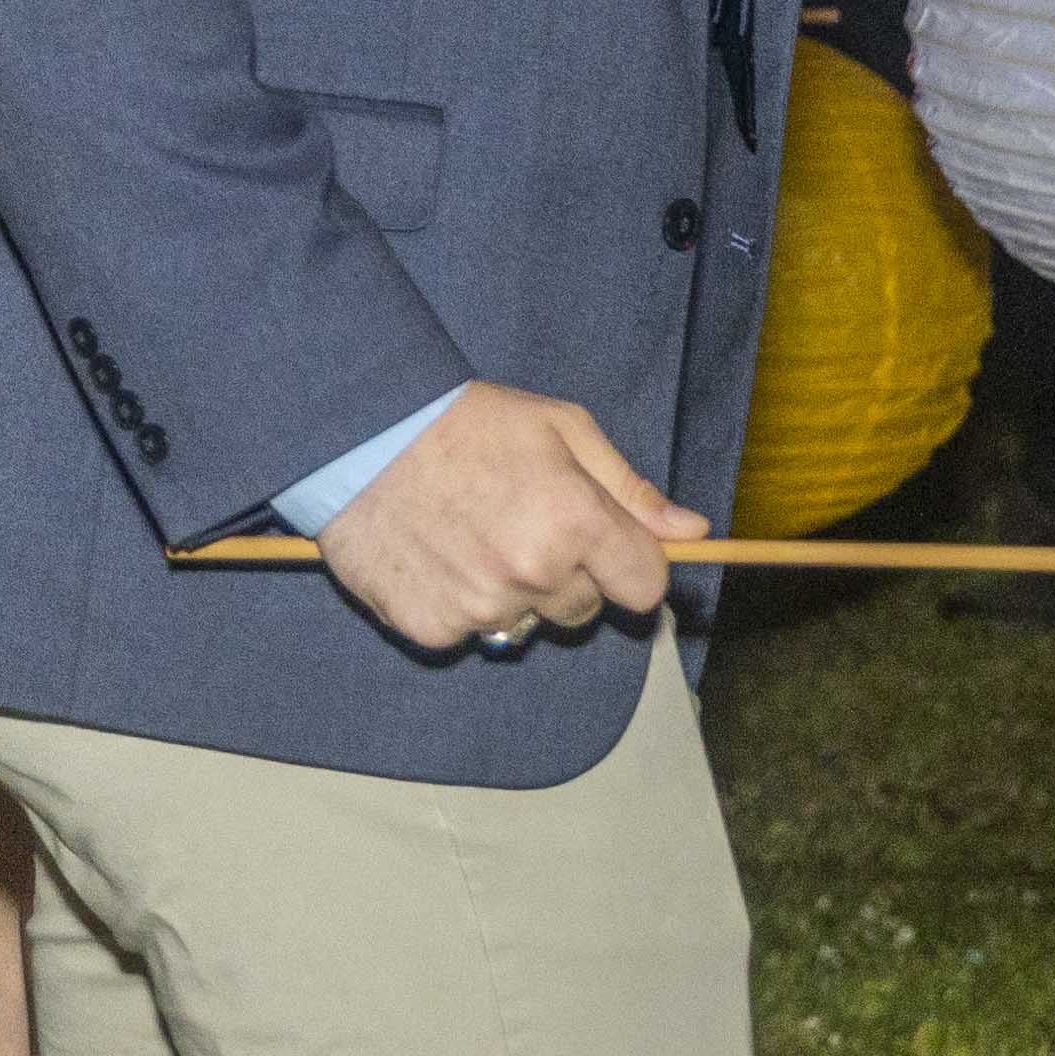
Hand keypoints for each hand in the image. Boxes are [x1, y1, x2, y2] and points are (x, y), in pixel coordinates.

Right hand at [309, 383, 703, 653]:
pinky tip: (440, 556)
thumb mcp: (563, 429)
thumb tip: (691, 531)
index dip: (633, 567)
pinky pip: (471, 634)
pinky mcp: (433, 629)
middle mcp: (534, 574)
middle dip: (569, 576)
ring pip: (528, 625)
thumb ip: (630, 490)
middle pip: (586, 610)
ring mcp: (481, 608)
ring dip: (514, 594)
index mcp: (576, 522)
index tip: (612, 549)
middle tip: (525, 524)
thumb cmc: (469, 422)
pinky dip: (461, 605)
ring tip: (476, 536)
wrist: (363, 434)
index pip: (644, 588)